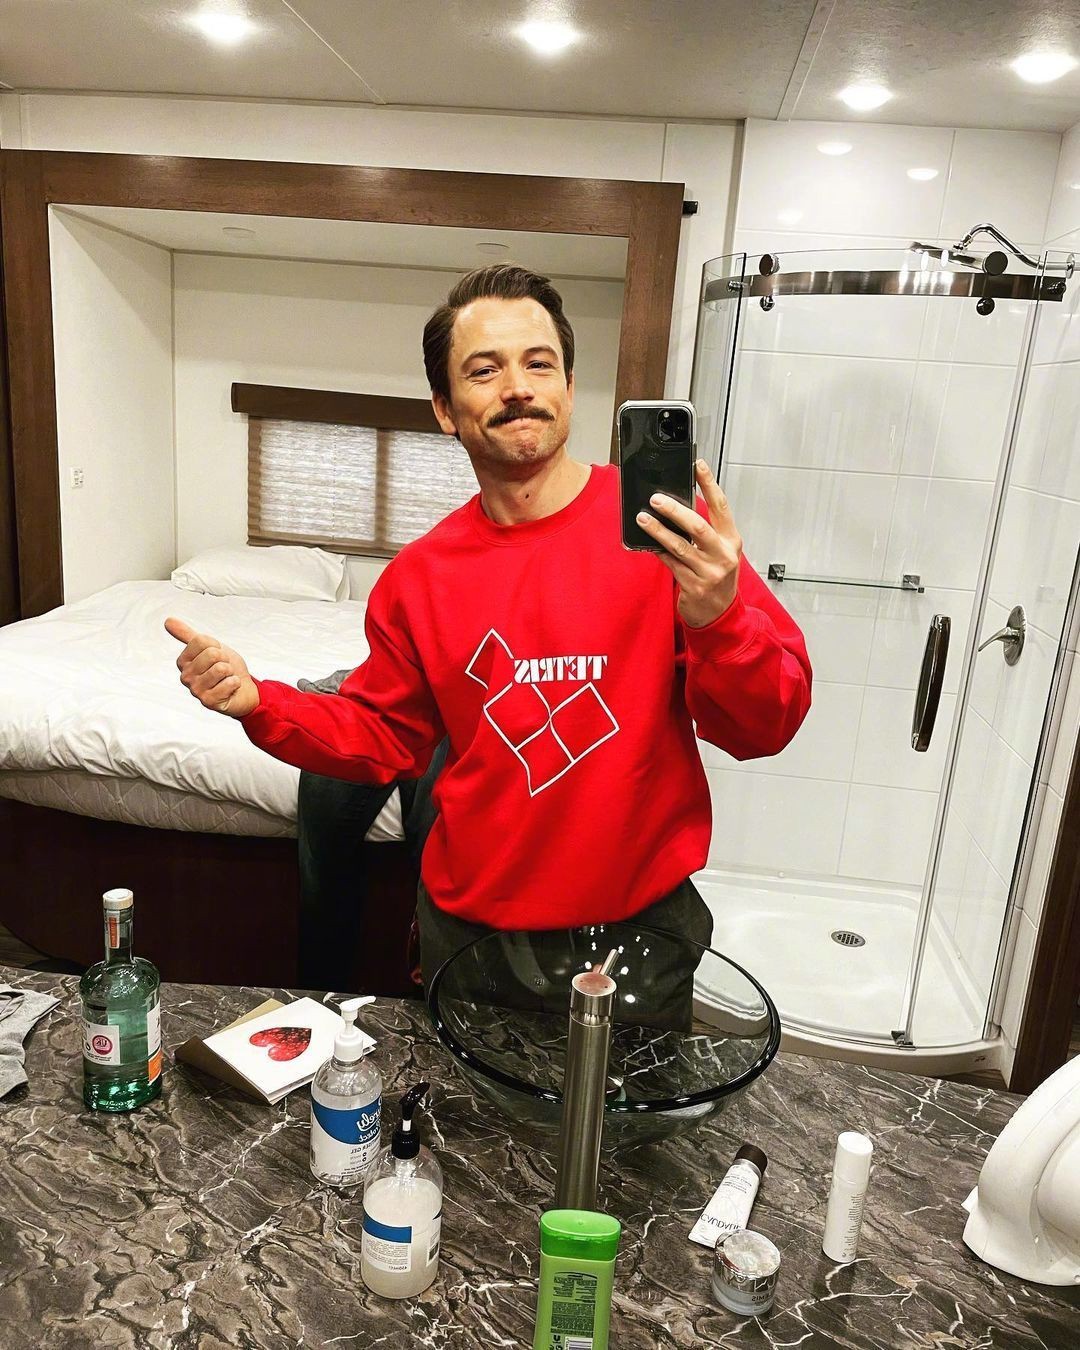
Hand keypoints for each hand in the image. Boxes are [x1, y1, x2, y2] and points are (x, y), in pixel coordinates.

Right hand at [165, 617, 259, 717]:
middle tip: (224, 669)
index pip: (201, 640)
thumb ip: (189, 635)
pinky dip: (235, 683)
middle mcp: (185, 677)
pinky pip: (229, 683)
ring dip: (230, 672)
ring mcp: (196, 690)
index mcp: (183, 662)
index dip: (216, 645)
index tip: (217, 655)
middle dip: (225, 659)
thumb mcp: (209, 647)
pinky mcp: (209, 702)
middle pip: (212, 654)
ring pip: (221, 668)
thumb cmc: (225, 668)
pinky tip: (230, 689)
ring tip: (226, 678)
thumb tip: (167, 621)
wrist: (243, 689)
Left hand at [636, 459, 741, 627]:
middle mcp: (723, 555)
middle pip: (698, 527)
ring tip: (642, 518)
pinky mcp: (694, 586)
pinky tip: (647, 543)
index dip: (709, 484)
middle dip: (675, 511)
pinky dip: (658, 551)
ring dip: (658, 531)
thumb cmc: (716, 576)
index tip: (698, 465)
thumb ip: (705, 532)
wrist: (719, 613)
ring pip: (679, 546)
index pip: (722, 506)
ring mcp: (709, 573)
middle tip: (656, 499)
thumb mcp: (719, 551)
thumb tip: (676, 507)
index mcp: (731, 541)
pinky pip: (670, 563)